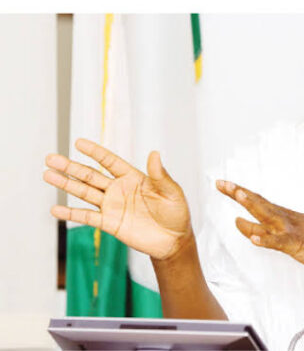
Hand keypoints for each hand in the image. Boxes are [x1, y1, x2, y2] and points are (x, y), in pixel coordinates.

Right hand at [43, 138, 191, 259]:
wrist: (174, 240)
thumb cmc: (176, 213)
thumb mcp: (172, 192)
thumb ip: (161, 175)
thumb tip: (154, 153)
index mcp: (134, 178)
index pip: (110, 162)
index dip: (95, 152)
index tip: (78, 142)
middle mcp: (119, 190)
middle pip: (91, 175)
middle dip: (71, 167)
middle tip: (50, 158)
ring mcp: (112, 206)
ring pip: (85, 193)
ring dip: (66, 184)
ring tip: (47, 175)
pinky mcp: (110, 224)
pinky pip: (87, 217)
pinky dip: (71, 213)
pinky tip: (55, 209)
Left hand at [215, 180, 303, 270]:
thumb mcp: (280, 233)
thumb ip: (258, 228)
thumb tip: (236, 222)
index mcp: (278, 214)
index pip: (254, 199)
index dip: (237, 191)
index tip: (221, 183)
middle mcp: (281, 218)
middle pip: (257, 202)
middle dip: (239, 192)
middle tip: (222, 183)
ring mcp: (288, 229)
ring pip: (268, 215)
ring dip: (253, 205)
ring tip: (239, 195)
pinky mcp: (295, 243)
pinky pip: (279, 242)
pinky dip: (267, 240)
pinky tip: (255, 239)